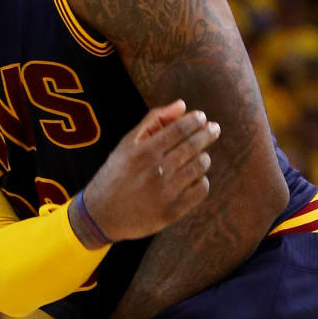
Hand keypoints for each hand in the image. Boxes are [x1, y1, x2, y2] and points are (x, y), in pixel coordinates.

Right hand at [82, 99, 217, 241]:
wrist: (102, 214)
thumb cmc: (116, 173)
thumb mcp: (127, 143)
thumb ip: (154, 121)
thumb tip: (182, 104)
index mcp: (143, 152)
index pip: (178, 130)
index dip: (194, 121)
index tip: (202, 117)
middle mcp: (156, 170)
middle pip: (192, 146)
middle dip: (207, 134)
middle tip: (214, 129)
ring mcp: (165, 192)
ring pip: (198, 167)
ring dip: (204, 157)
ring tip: (201, 154)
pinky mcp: (172, 211)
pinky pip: (200, 190)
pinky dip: (202, 180)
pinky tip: (195, 177)